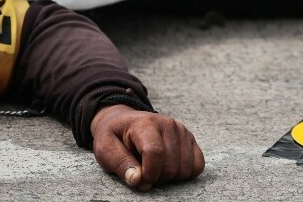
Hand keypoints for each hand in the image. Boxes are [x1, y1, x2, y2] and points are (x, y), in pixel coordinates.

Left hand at [90, 104, 204, 190]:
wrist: (124, 122)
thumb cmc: (114, 137)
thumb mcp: (105, 149)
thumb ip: (120, 164)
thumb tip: (138, 180)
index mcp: (145, 124)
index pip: (155, 152)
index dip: (148, 174)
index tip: (139, 180)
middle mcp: (168, 124)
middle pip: (171, 166)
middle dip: (157, 178)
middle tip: (144, 173)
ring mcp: (182, 131)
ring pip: (185, 168)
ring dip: (170, 177)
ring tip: (155, 169)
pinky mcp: (190, 138)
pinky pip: (198, 165)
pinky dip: (185, 173)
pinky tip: (170, 168)